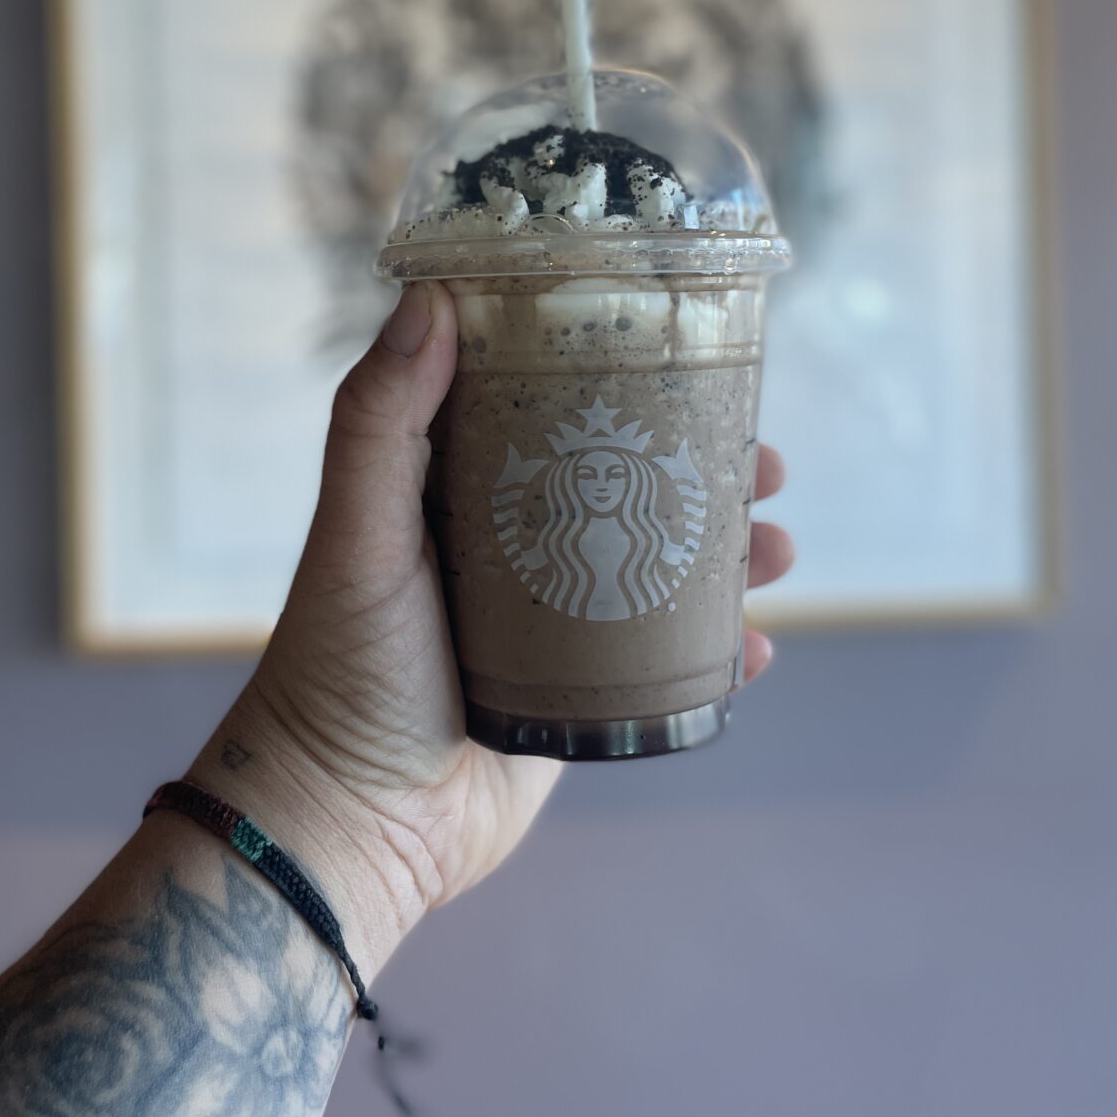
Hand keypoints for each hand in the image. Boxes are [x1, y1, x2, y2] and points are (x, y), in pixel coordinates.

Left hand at [193, 282, 794, 974]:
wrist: (352, 822)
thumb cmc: (340, 666)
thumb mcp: (356, 528)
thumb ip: (381, 416)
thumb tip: (431, 294)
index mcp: (464, 493)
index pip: (558, 413)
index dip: (628, 383)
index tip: (692, 358)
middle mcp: (519, 547)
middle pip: (634, 487)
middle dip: (706, 472)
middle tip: (766, 464)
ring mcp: (558, 624)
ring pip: (664, 570)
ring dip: (731, 556)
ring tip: (776, 553)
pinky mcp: (583, 699)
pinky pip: (668, 664)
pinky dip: (721, 654)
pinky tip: (754, 650)